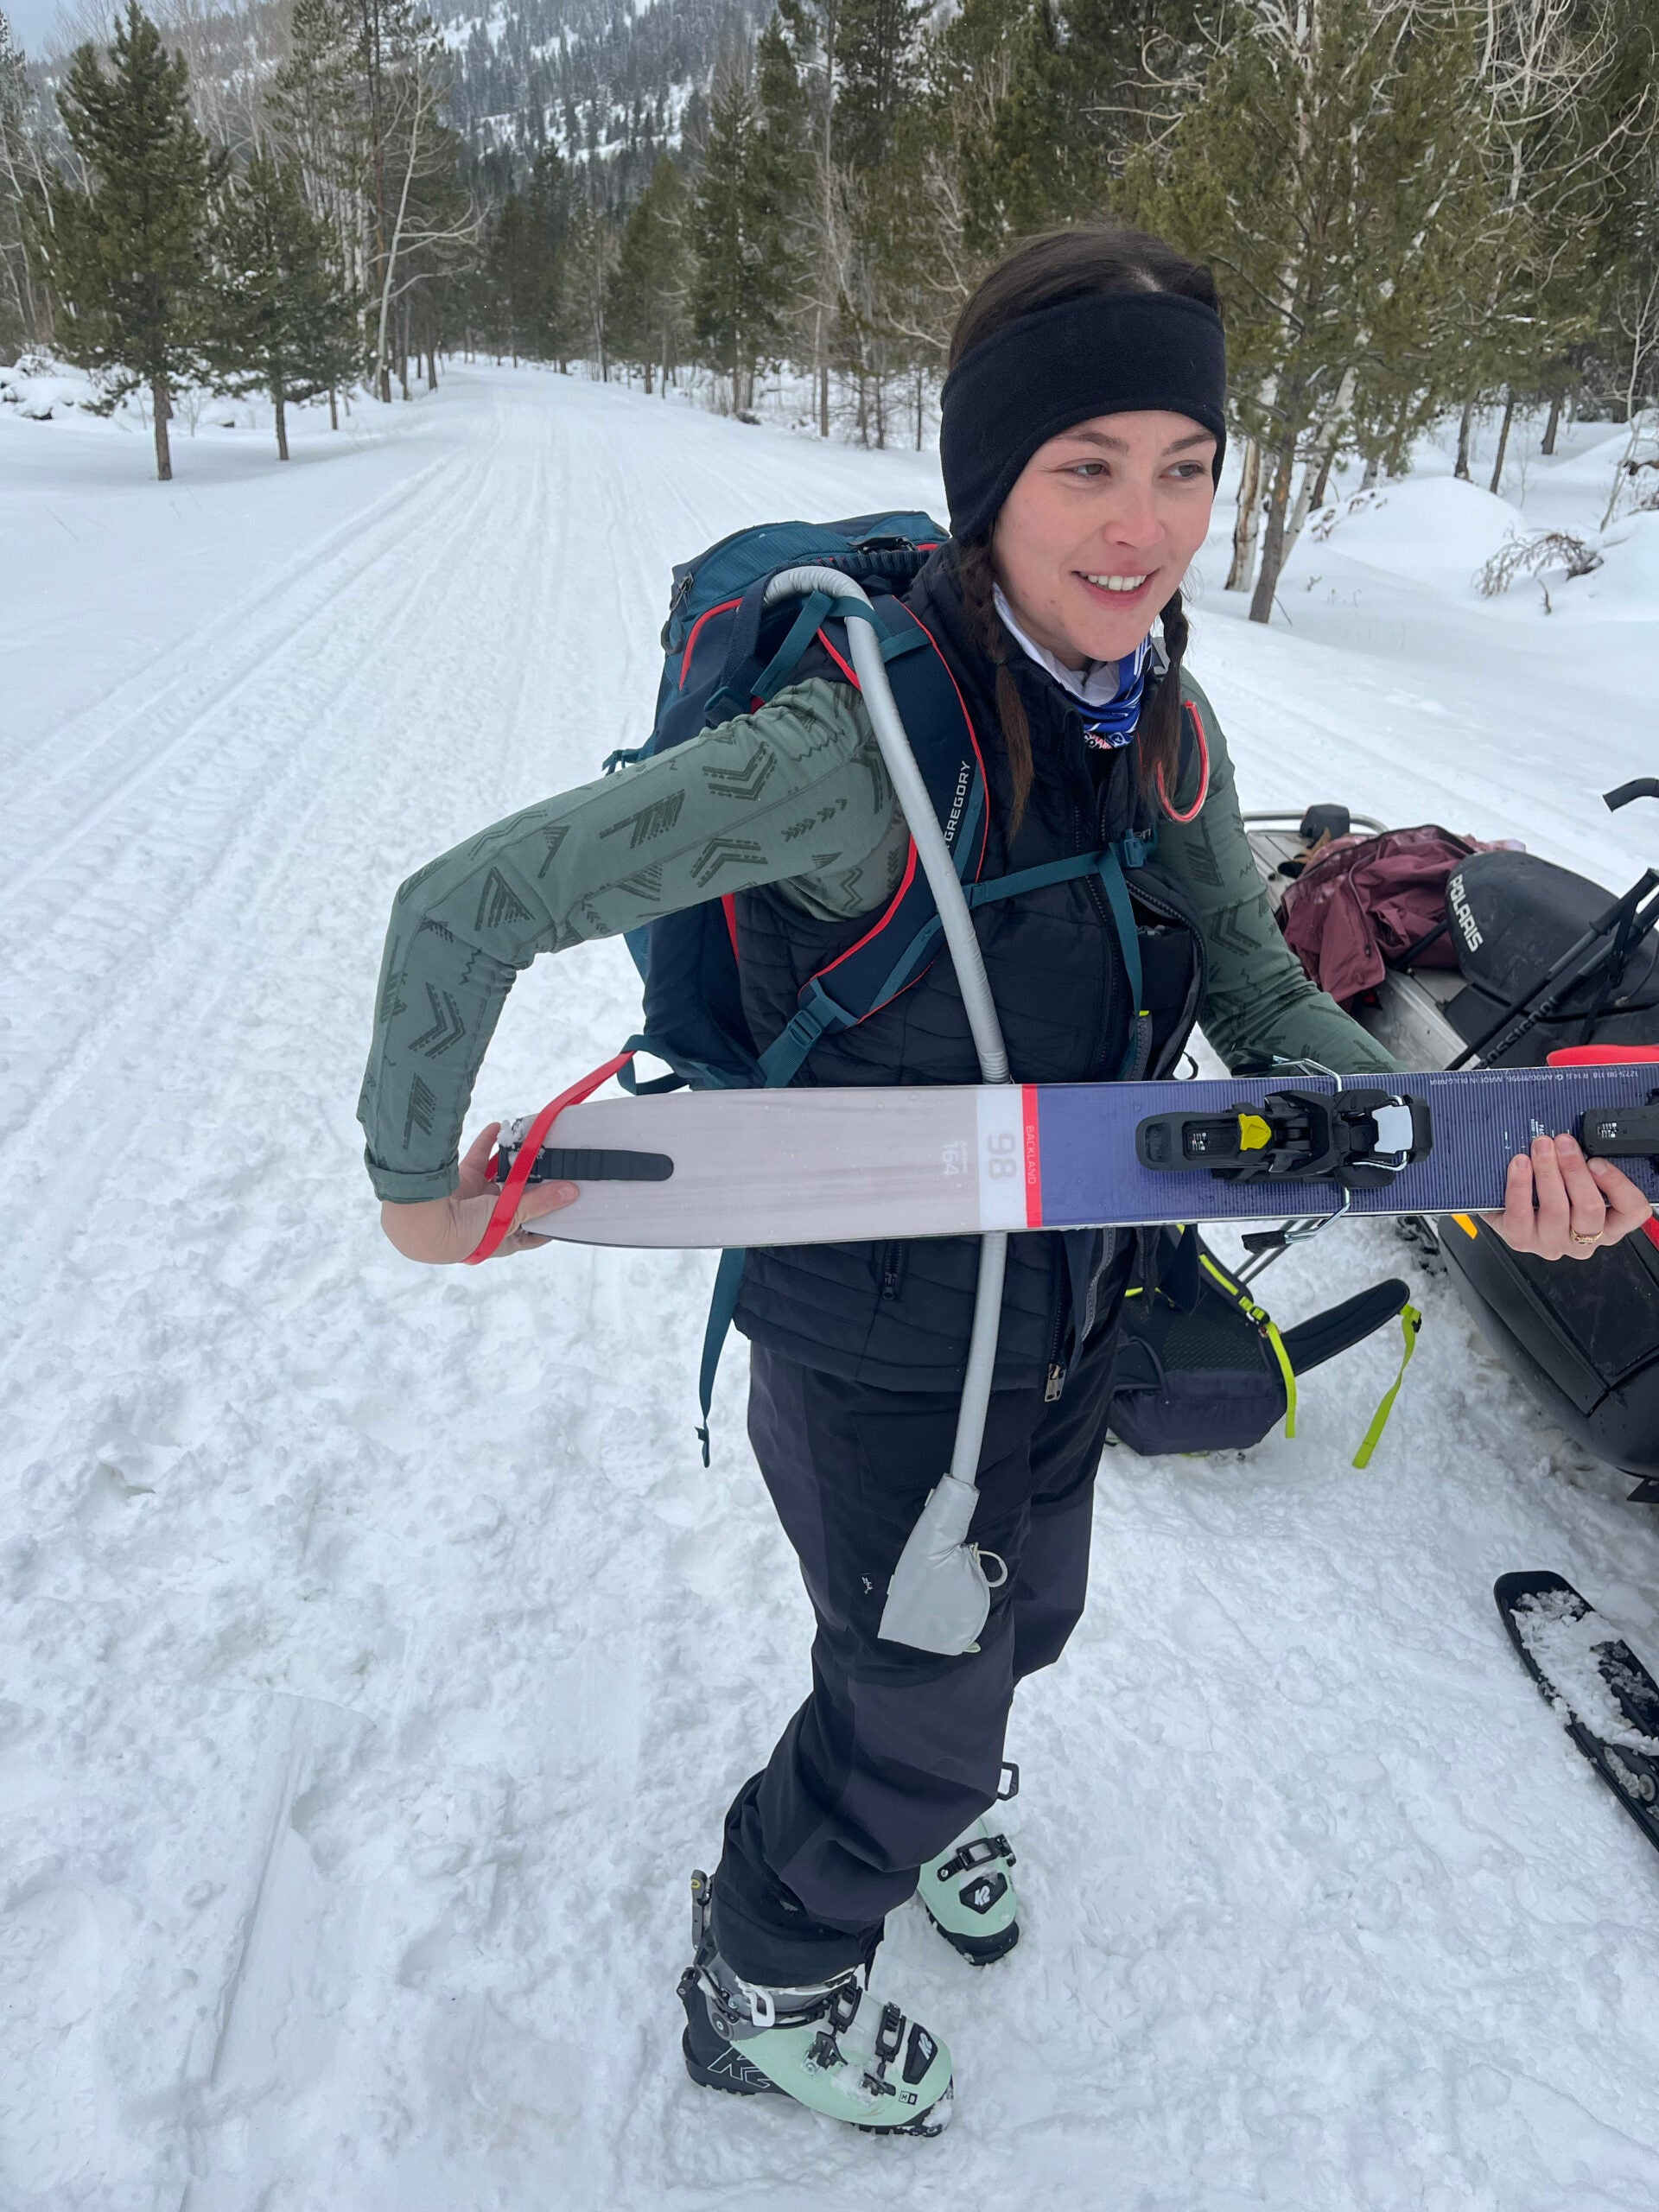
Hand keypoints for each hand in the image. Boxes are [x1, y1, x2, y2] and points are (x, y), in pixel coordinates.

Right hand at [379, 1123, 578, 1262]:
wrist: (423, 1222)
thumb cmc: (466, 1233)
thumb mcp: (510, 1216)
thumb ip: (540, 1202)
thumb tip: (572, 1193)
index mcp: (503, 1238)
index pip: (532, 1234)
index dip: (550, 1221)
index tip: (569, 1205)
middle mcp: (490, 1219)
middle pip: (519, 1199)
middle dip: (534, 1183)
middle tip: (556, 1164)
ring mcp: (476, 1199)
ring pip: (500, 1177)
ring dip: (514, 1162)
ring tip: (532, 1145)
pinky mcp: (463, 1180)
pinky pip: (479, 1159)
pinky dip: (488, 1143)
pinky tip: (499, 1128)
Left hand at [1482, 1132, 1653, 1260]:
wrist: (1511, 1210)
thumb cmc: (1554, 1191)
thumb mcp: (1580, 1179)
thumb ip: (1589, 1167)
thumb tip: (1581, 1142)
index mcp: (1608, 1225)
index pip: (1631, 1211)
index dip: (1617, 1184)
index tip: (1597, 1160)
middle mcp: (1583, 1240)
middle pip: (1590, 1208)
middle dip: (1575, 1169)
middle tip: (1563, 1143)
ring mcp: (1552, 1242)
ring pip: (1556, 1209)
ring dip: (1548, 1172)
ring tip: (1541, 1147)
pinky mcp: (1523, 1240)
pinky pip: (1521, 1215)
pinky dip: (1520, 1186)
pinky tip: (1520, 1165)